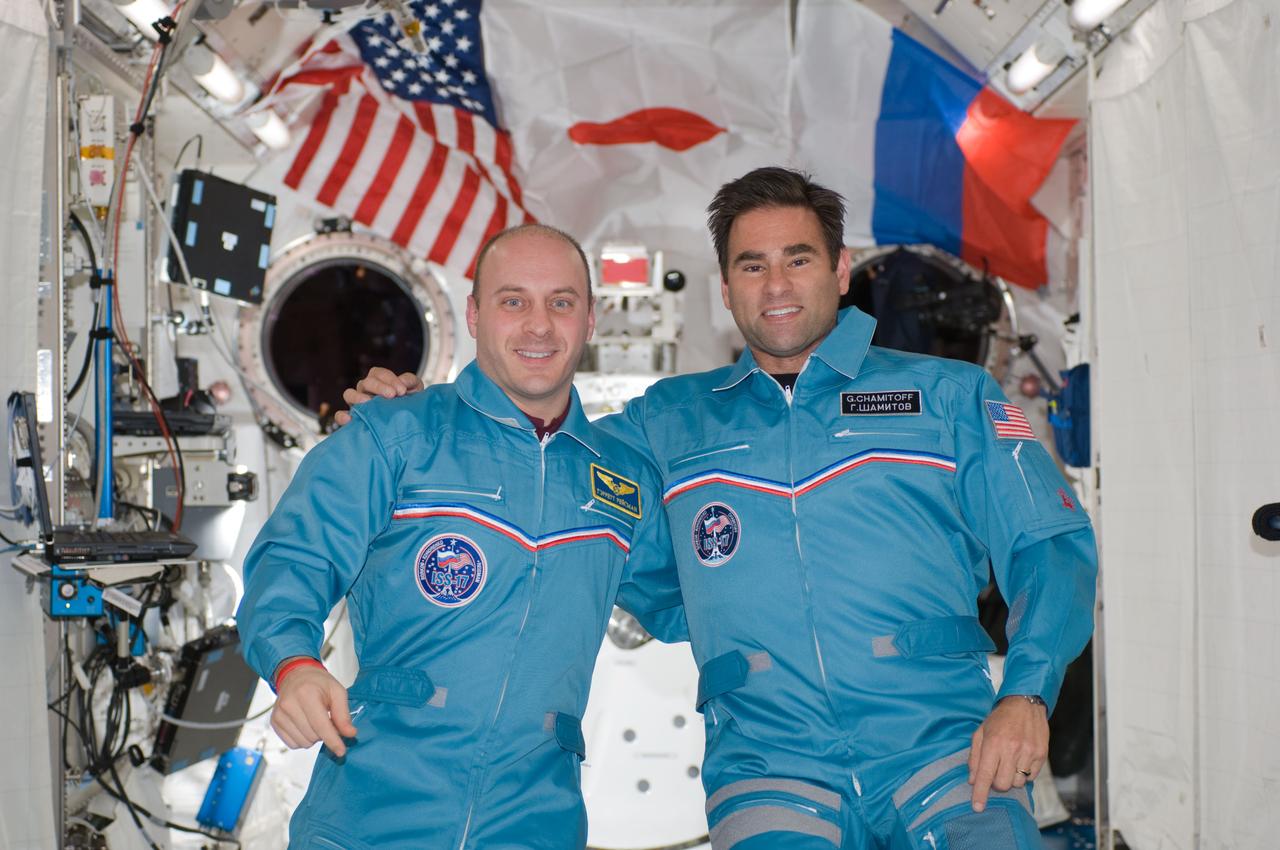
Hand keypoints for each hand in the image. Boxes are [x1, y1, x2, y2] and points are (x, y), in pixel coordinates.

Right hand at [271, 664, 357, 756]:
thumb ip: (343, 714)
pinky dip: (302, 739)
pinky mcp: (274, 722)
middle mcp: (289, 705)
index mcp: (306, 694)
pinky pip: (292, 744)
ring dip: (313, 737)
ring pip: (303, 742)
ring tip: (314, 720)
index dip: (333, 741)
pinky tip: (304, 725)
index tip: (342, 751)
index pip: (321, 725)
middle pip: (313, 736)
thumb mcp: (337, 692)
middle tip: (326, 718)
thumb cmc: (318, 683)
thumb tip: (350, 734)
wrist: (296, 675)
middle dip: (324, 733)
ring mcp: (279, 714)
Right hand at [334, 368, 424, 425]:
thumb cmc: (410, 404)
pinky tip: (349, 419)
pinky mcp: (353, 419)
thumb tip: (403, 383)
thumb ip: (410, 382)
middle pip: (365, 382)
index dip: (389, 379)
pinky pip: (340, 415)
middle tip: (392, 395)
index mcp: (379, 381)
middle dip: (379, 386)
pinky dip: (342, 416)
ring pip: (349, 394)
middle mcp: (365, 390)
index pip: (378, 373)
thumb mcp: (415, 390)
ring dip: (358, 397)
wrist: (409, 425)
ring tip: (368, 402)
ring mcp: (357, 404)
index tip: (402, 390)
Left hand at [967, 696, 1047, 811]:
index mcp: (993, 743)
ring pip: (1017, 783)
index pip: (985, 775)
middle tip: (995, 770)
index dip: (980, 793)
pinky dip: (1023, 774)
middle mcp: (1012, 749)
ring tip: (1009, 763)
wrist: (1025, 703)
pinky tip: (1020, 760)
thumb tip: (972, 780)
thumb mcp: (980, 733)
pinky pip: (1031, 777)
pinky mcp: (1042, 755)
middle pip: (1002, 784)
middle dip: (996, 784)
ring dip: (1011, 778)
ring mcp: (1029, 753)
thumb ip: (975, 757)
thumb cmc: (1000, 719)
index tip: (977, 807)